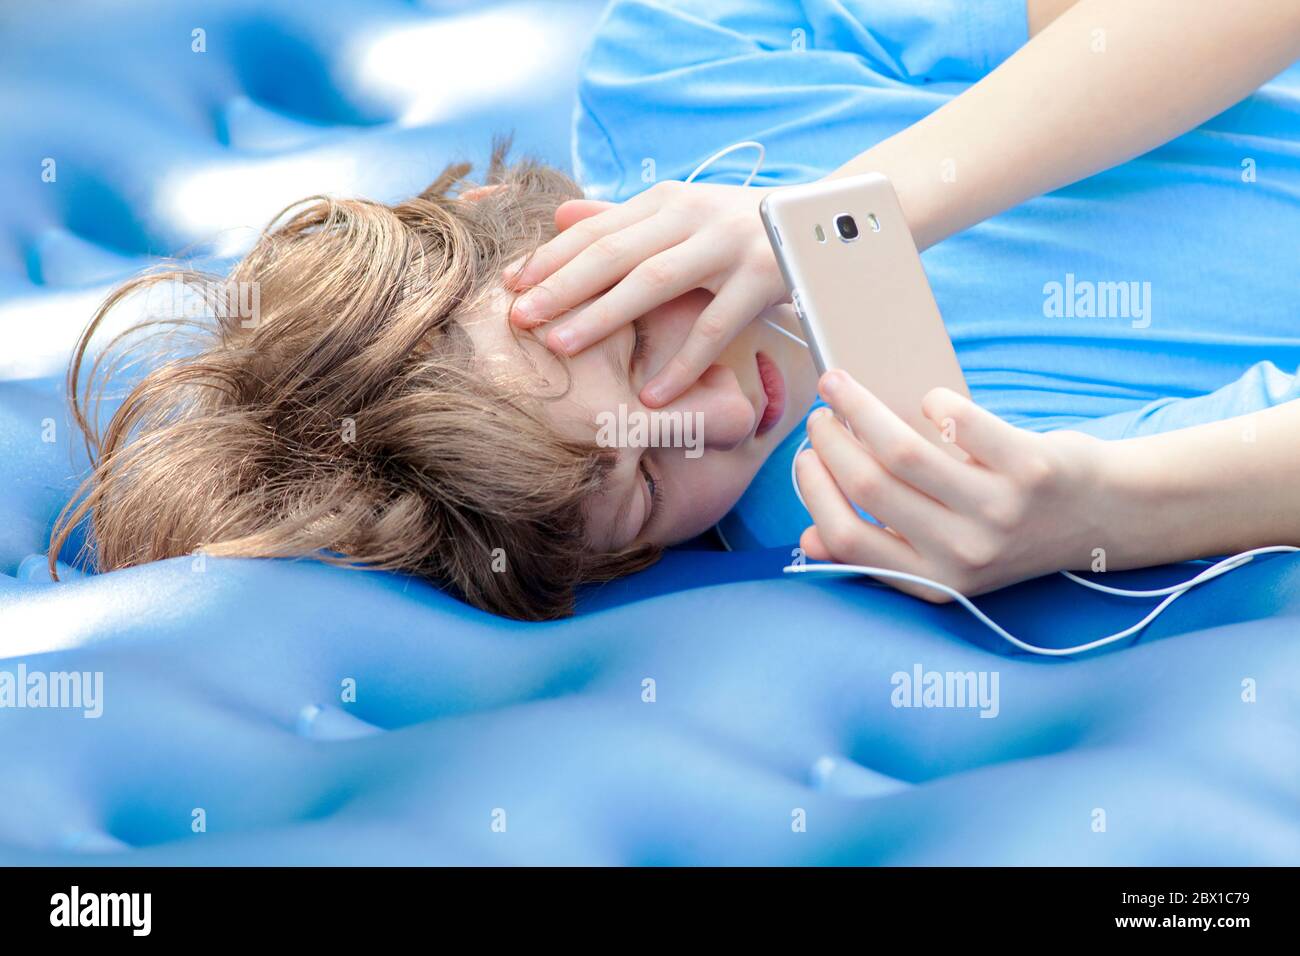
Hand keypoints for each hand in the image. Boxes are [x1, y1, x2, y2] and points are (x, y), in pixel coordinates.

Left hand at [502, 180, 787, 405]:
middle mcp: (692, 216)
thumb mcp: (679, 215)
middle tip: (519, 320)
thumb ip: (621, 219)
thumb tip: (558, 217)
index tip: (511, 287)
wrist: (822, 222)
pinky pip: (714, 327)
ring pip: (655, 283)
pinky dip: (681, 362)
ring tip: (562, 347)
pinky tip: (651, 395)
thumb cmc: (735, 226)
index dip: (551, 258)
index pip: (597, 230)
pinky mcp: (762, 278)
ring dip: (604, 316)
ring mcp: (729, 246)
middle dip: (562, 287)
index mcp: (666, 200)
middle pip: (614, 253)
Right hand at [797, 370, 1112, 601]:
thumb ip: (884, 552)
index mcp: (933, 581)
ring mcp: (999, 513)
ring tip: (844, 387)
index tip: (805, 456)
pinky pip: (962, 423)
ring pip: (902, 452)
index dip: (814, 491)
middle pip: (868, 486)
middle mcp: (964, 555)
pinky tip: (933, 401)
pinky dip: (937, 403)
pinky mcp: (1031, 469)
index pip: (846, 538)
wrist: (1106, 517)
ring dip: (860, 409)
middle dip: (829, 440)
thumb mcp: (947, 562)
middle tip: (822, 413)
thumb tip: (809, 543)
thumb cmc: (1012, 530)